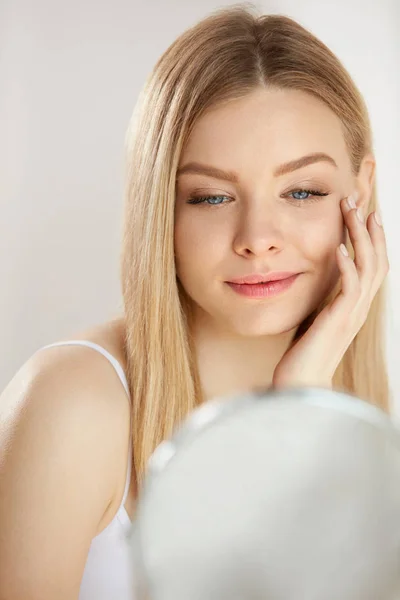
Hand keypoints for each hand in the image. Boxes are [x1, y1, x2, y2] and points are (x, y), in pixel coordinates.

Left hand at [272, 192, 388, 389]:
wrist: (302, 384)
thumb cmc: (305, 354)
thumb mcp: (317, 319)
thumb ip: (324, 300)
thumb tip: (318, 282)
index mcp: (355, 305)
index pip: (372, 265)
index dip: (373, 238)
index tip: (365, 210)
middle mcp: (359, 308)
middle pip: (377, 260)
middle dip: (370, 229)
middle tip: (360, 201)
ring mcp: (352, 315)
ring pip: (368, 269)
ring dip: (361, 238)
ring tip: (352, 212)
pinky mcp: (339, 322)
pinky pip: (349, 290)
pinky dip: (347, 267)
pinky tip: (340, 249)